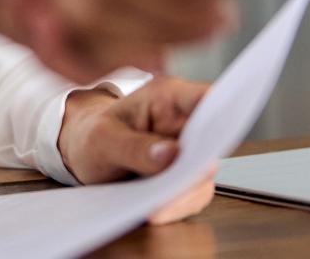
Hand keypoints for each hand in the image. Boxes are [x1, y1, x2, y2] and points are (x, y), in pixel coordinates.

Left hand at [57, 77, 216, 222]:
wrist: (84, 153)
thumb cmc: (94, 135)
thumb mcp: (102, 138)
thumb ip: (133, 145)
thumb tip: (170, 155)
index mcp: (168, 98)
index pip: (207, 97)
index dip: (225, 111)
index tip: (220, 133)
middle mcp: (185, 124)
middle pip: (213, 143)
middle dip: (197, 167)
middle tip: (176, 187)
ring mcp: (188, 153)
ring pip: (204, 176)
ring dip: (183, 195)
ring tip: (154, 210)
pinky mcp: (184, 178)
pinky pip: (192, 195)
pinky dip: (176, 207)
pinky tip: (153, 213)